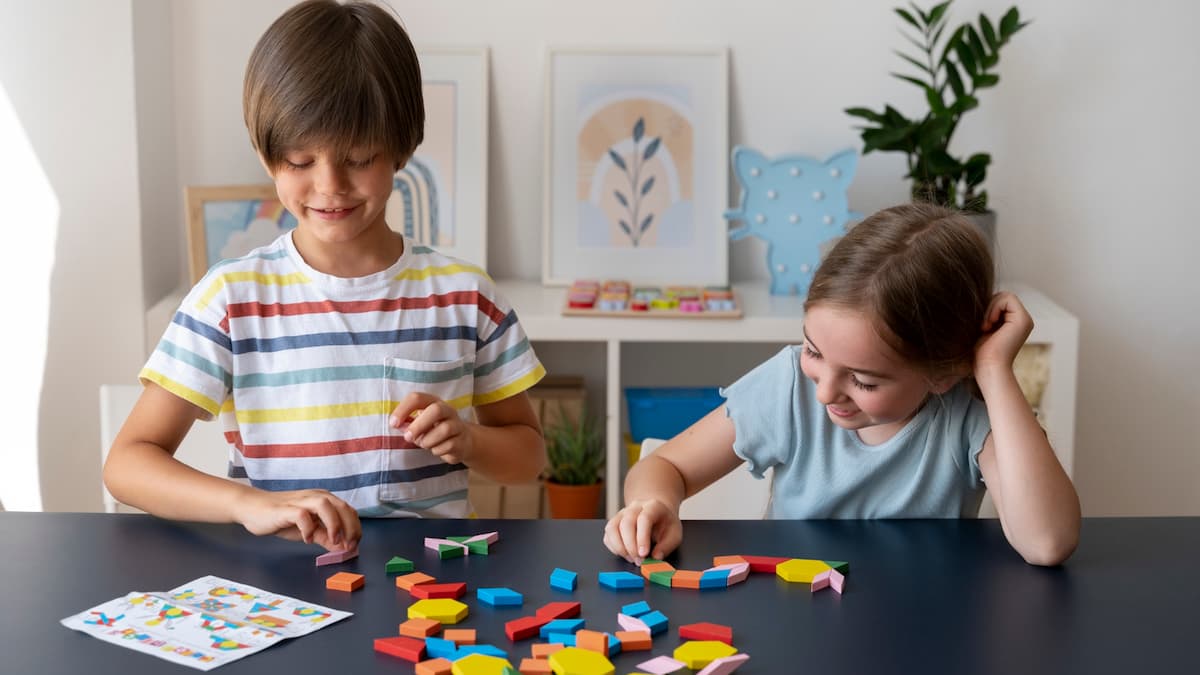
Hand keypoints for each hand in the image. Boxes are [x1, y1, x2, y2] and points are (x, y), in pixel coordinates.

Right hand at [234, 488, 360, 551]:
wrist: (253, 509)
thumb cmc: (281, 517)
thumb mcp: (309, 529)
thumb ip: (325, 536)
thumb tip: (343, 548)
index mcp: (324, 500)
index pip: (348, 511)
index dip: (355, 528)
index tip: (355, 545)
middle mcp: (316, 497)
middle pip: (342, 507)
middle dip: (350, 528)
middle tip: (349, 546)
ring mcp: (301, 501)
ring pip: (326, 505)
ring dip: (334, 524)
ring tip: (333, 541)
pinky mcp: (287, 509)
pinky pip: (302, 515)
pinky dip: (308, 528)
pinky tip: (307, 540)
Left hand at [390, 392, 473, 464]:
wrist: (463, 442)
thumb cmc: (435, 431)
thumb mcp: (419, 425)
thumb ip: (407, 424)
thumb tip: (396, 425)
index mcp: (433, 402)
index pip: (417, 398)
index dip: (403, 409)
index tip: (393, 423)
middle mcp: (447, 410)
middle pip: (436, 410)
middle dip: (418, 425)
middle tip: (408, 437)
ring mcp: (457, 425)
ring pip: (445, 429)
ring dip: (428, 440)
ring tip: (424, 444)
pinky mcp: (462, 441)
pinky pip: (449, 445)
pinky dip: (437, 450)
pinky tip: (436, 449)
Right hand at [603, 498, 682, 563]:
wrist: (656, 514)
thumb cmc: (665, 524)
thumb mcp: (674, 534)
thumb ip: (666, 546)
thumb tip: (655, 557)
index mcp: (653, 506)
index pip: (644, 519)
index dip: (642, 538)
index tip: (644, 554)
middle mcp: (635, 507)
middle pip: (626, 523)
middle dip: (631, 546)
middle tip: (639, 561)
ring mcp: (622, 514)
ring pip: (612, 528)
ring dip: (620, 547)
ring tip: (632, 558)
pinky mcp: (614, 522)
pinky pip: (608, 535)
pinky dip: (614, 548)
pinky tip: (625, 554)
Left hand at [975, 292, 1033, 377]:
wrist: (988, 368)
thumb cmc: (981, 354)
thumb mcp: (983, 330)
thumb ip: (987, 315)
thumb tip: (979, 297)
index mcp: (1014, 322)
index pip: (1000, 300)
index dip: (988, 308)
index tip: (982, 325)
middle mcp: (1022, 320)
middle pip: (1003, 296)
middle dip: (989, 307)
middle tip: (983, 326)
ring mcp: (1025, 319)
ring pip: (1005, 295)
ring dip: (990, 309)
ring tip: (985, 327)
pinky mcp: (1023, 320)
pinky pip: (1007, 298)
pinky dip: (994, 308)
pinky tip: (989, 325)